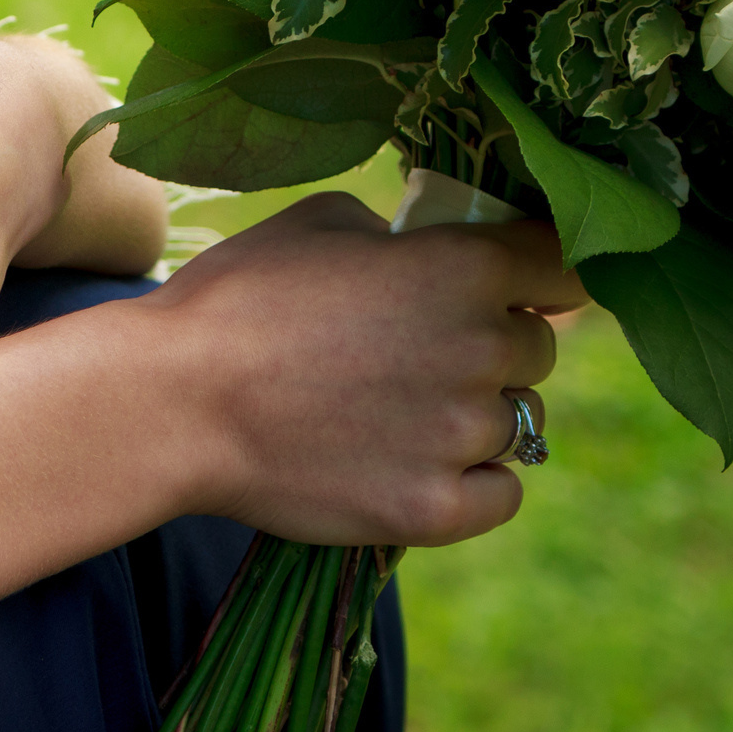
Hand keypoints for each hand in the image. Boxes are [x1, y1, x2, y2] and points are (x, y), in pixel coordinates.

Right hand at [126, 192, 584, 546]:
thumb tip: (431, 249)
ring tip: (387, 412)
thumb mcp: (320, 222)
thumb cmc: (235, 298)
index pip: (563, 266)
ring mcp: (460, 436)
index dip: (533, 275)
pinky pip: (502, 494)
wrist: (170, 402)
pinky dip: (471, 483)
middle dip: (489, 347)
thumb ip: (402, 233)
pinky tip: (414, 464)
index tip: (504, 288)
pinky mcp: (433, 509)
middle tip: (411, 354)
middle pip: (537, 351)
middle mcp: (482, 349)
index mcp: (466, 267)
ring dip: (469, 416)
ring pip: (516, 424)